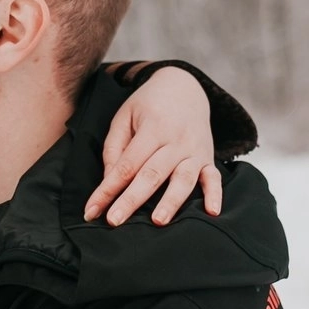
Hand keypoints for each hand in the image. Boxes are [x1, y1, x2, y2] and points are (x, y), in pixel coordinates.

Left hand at [85, 66, 223, 225]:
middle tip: (115, 221)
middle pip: (152, 174)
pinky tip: (212, 212)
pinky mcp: (208, 158)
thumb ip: (115, 148)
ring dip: (171, 201)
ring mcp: (195, 150)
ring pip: (183, 179)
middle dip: (132, 199)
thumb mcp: (124, 117)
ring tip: (158, 221)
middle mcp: (176, 140)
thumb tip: (110, 180)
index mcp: (153, 127)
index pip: (127, 164)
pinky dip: (216, 195)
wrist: (184, 87)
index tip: (92, 210)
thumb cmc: (148, 105)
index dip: (108, 188)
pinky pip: (214, 178)